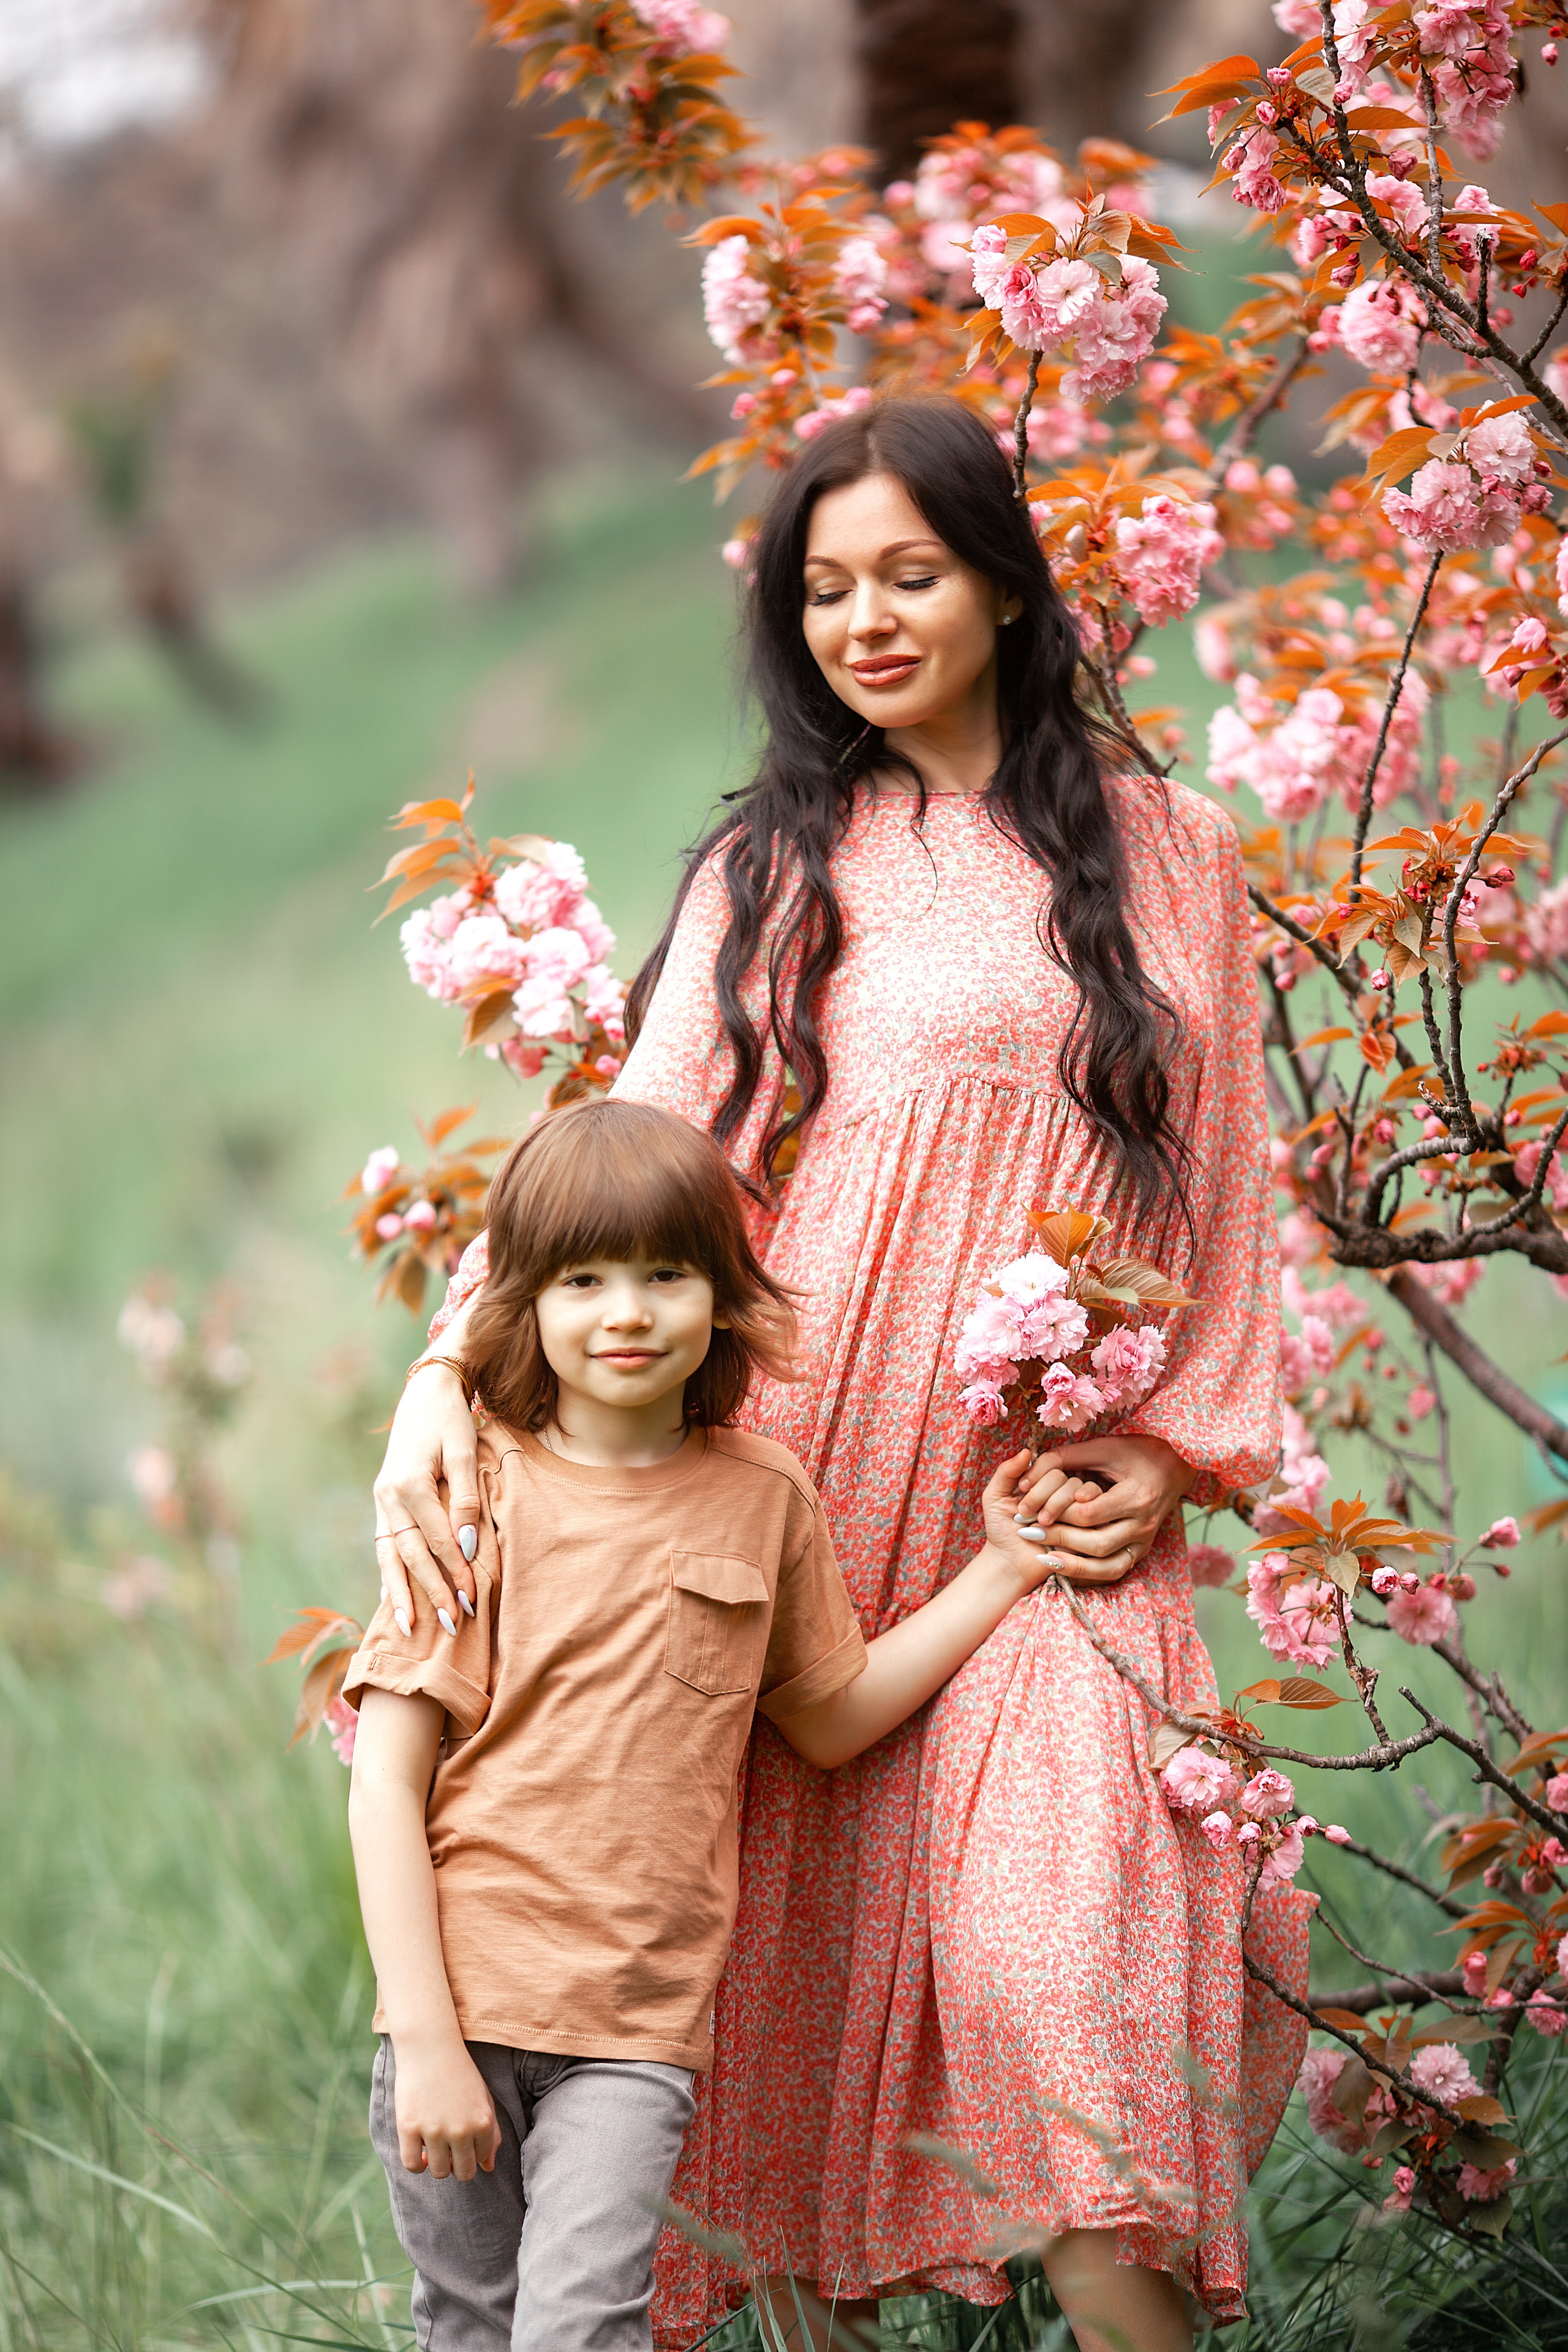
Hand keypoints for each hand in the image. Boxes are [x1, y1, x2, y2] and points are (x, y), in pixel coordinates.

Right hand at [373, 1362, 480, 1633]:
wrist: (426, 1391)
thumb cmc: (450, 1419)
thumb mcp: (465, 1451)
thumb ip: (465, 1499)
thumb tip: (467, 1547)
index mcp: (410, 1483)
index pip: (436, 1539)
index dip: (454, 1571)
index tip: (472, 1598)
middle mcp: (389, 1496)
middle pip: (411, 1554)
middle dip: (431, 1590)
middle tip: (450, 1623)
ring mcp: (381, 1499)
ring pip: (389, 1555)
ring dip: (402, 1592)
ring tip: (409, 1627)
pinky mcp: (383, 1500)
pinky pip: (384, 1544)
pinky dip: (389, 1572)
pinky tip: (393, 1598)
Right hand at [392, 2034, 501, 2181]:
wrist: (431, 2047)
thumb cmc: (460, 2074)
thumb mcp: (484, 2100)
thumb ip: (492, 2134)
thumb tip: (489, 2168)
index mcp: (483, 2123)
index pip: (481, 2160)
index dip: (471, 2153)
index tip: (462, 2140)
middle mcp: (461, 2130)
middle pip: (462, 2173)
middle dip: (456, 2165)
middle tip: (448, 2148)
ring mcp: (434, 2130)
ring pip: (439, 2172)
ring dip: (436, 2164)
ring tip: (433, 2145)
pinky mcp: (409, 2127)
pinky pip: (412, 2165)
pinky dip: (417, 2164)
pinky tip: (419, 2149)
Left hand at [978, 1451, 1078, 1596]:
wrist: (1010, 1563)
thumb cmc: (1001, 1530)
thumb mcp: (995, 1497)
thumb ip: (1007, 1471)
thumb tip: (1027, 1451)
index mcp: (1044, 1482)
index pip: (1052, 1466)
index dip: (1037, 1477)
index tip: (1019, 1492)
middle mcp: (1063, 1493)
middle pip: (1068, 1479)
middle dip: (1044, 1494)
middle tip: (1025, 1514)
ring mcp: (1077, 1511)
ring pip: (1081, 1494)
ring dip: (1057, 1507)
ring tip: (1038, 1525)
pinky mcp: (1088, 1529)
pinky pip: (1091, 1516)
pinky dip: (1070, 1521)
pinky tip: (1052, 1531)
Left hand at [1010, 1435, 1194, 1585]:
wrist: (1176, 1465)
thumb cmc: (1137, 1451)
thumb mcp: (1103, 1447)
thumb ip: (1066, 1457)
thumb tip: (1027, 1475)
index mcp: (1136, 1496)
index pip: (1089, 1514)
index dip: (1058, 1512)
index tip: (1033, 1508)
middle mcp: (1143, 1523)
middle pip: (1095, 1543)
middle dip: (1059, 1538)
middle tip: (1028, 1531)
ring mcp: (1145, 1540)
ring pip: (1107, 1565)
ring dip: (1072, 1564)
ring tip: (1043, 1555)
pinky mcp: (1142, 1550)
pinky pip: (1115, 1570)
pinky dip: (1089, 1573)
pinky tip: (1064, 1566)